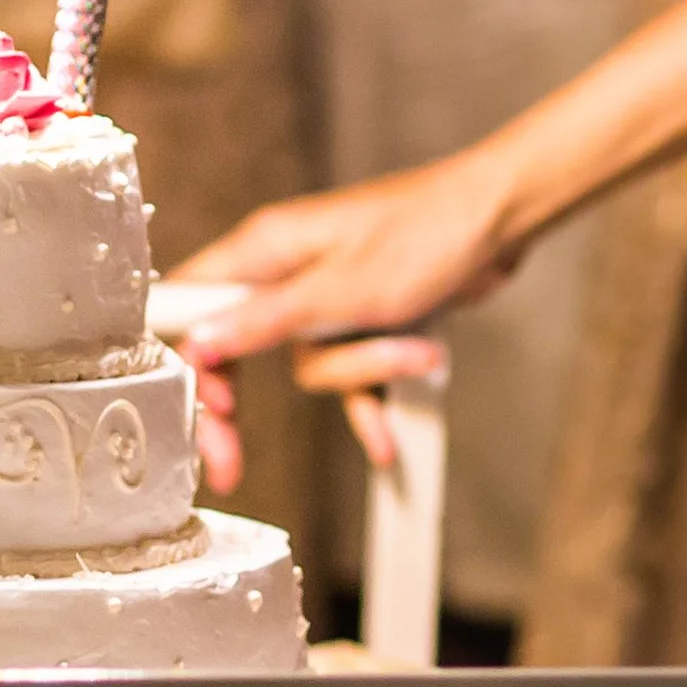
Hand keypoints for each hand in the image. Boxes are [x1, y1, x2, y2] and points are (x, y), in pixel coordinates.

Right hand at [174, 153, 514, 490]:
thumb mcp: (340, 290)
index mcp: (263, 251)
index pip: (187, 309)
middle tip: (231, 466)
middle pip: (232, 352)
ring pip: (308, 369)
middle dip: (239, 409)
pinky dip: (371, 396)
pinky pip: (347, 375)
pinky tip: (389, 434)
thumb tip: (197, 344)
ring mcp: (320, 298)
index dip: (186, 364)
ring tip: (415, 350)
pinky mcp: (357, 318)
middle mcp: (282, 273)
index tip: (209, 411)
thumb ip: (263, 320)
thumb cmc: (425, 233)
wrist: (500, 220)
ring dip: (361, 374)